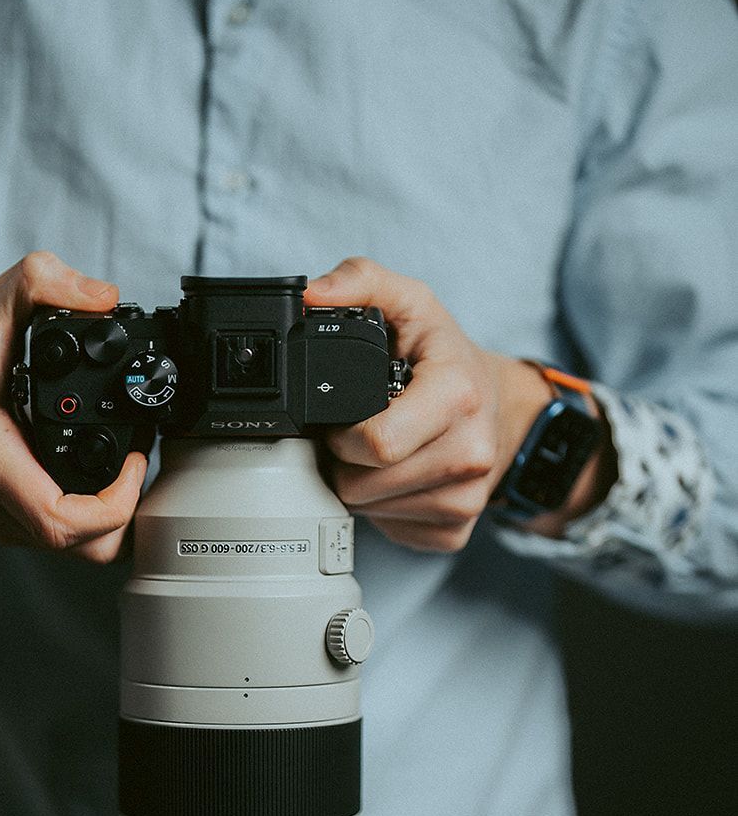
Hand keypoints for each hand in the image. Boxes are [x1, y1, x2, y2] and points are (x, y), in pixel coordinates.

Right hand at [0, 251, 146, 562]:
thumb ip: (43, 280)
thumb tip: (103, 296)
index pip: (59, 520)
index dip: (113, 505)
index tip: (133, 461)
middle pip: (79, 547)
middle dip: (123, 515)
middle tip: (137, 465)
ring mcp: (0, 516)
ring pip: (74, 549)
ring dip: (109, 517)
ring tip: (124, 469)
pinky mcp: (9, 520)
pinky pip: (60, 536)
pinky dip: (90, 515)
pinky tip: (100, 478)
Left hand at [305, 258, 613, 550]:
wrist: (504, 409)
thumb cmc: (448, 359)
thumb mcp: (413, 304)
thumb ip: (361, 281)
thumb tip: (312, 296)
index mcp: (456, 397)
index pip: (374, 443)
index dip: (340, 435)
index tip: (343, 418)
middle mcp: (469, 454)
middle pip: (360, 485)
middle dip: (343, 461)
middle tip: (357, 432)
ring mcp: (466, 500)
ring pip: (369, 512)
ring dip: (361, 484)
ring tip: (379, 451)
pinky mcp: (456, 533)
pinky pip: (391, 531)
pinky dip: (383, 508)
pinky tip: (397, 476)